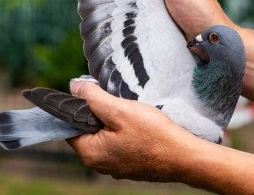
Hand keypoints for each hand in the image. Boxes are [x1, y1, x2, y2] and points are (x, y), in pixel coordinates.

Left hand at [66, 81, 198, 181]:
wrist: (184, 157)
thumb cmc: (153, 134)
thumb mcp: (119, 110)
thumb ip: (93, 98)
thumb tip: (73, 87)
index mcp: (90, 153)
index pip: (69, 126)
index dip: (77, 107)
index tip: (91, 93)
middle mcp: (99, 164)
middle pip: (87, 131)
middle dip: (98, 113)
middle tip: (115, 100)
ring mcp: (115, 166)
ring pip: (104, 136)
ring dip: (112, 121)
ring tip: (129, 111)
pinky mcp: (129, 164)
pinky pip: (118, 143)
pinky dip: (124, 131)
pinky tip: (138, 124)